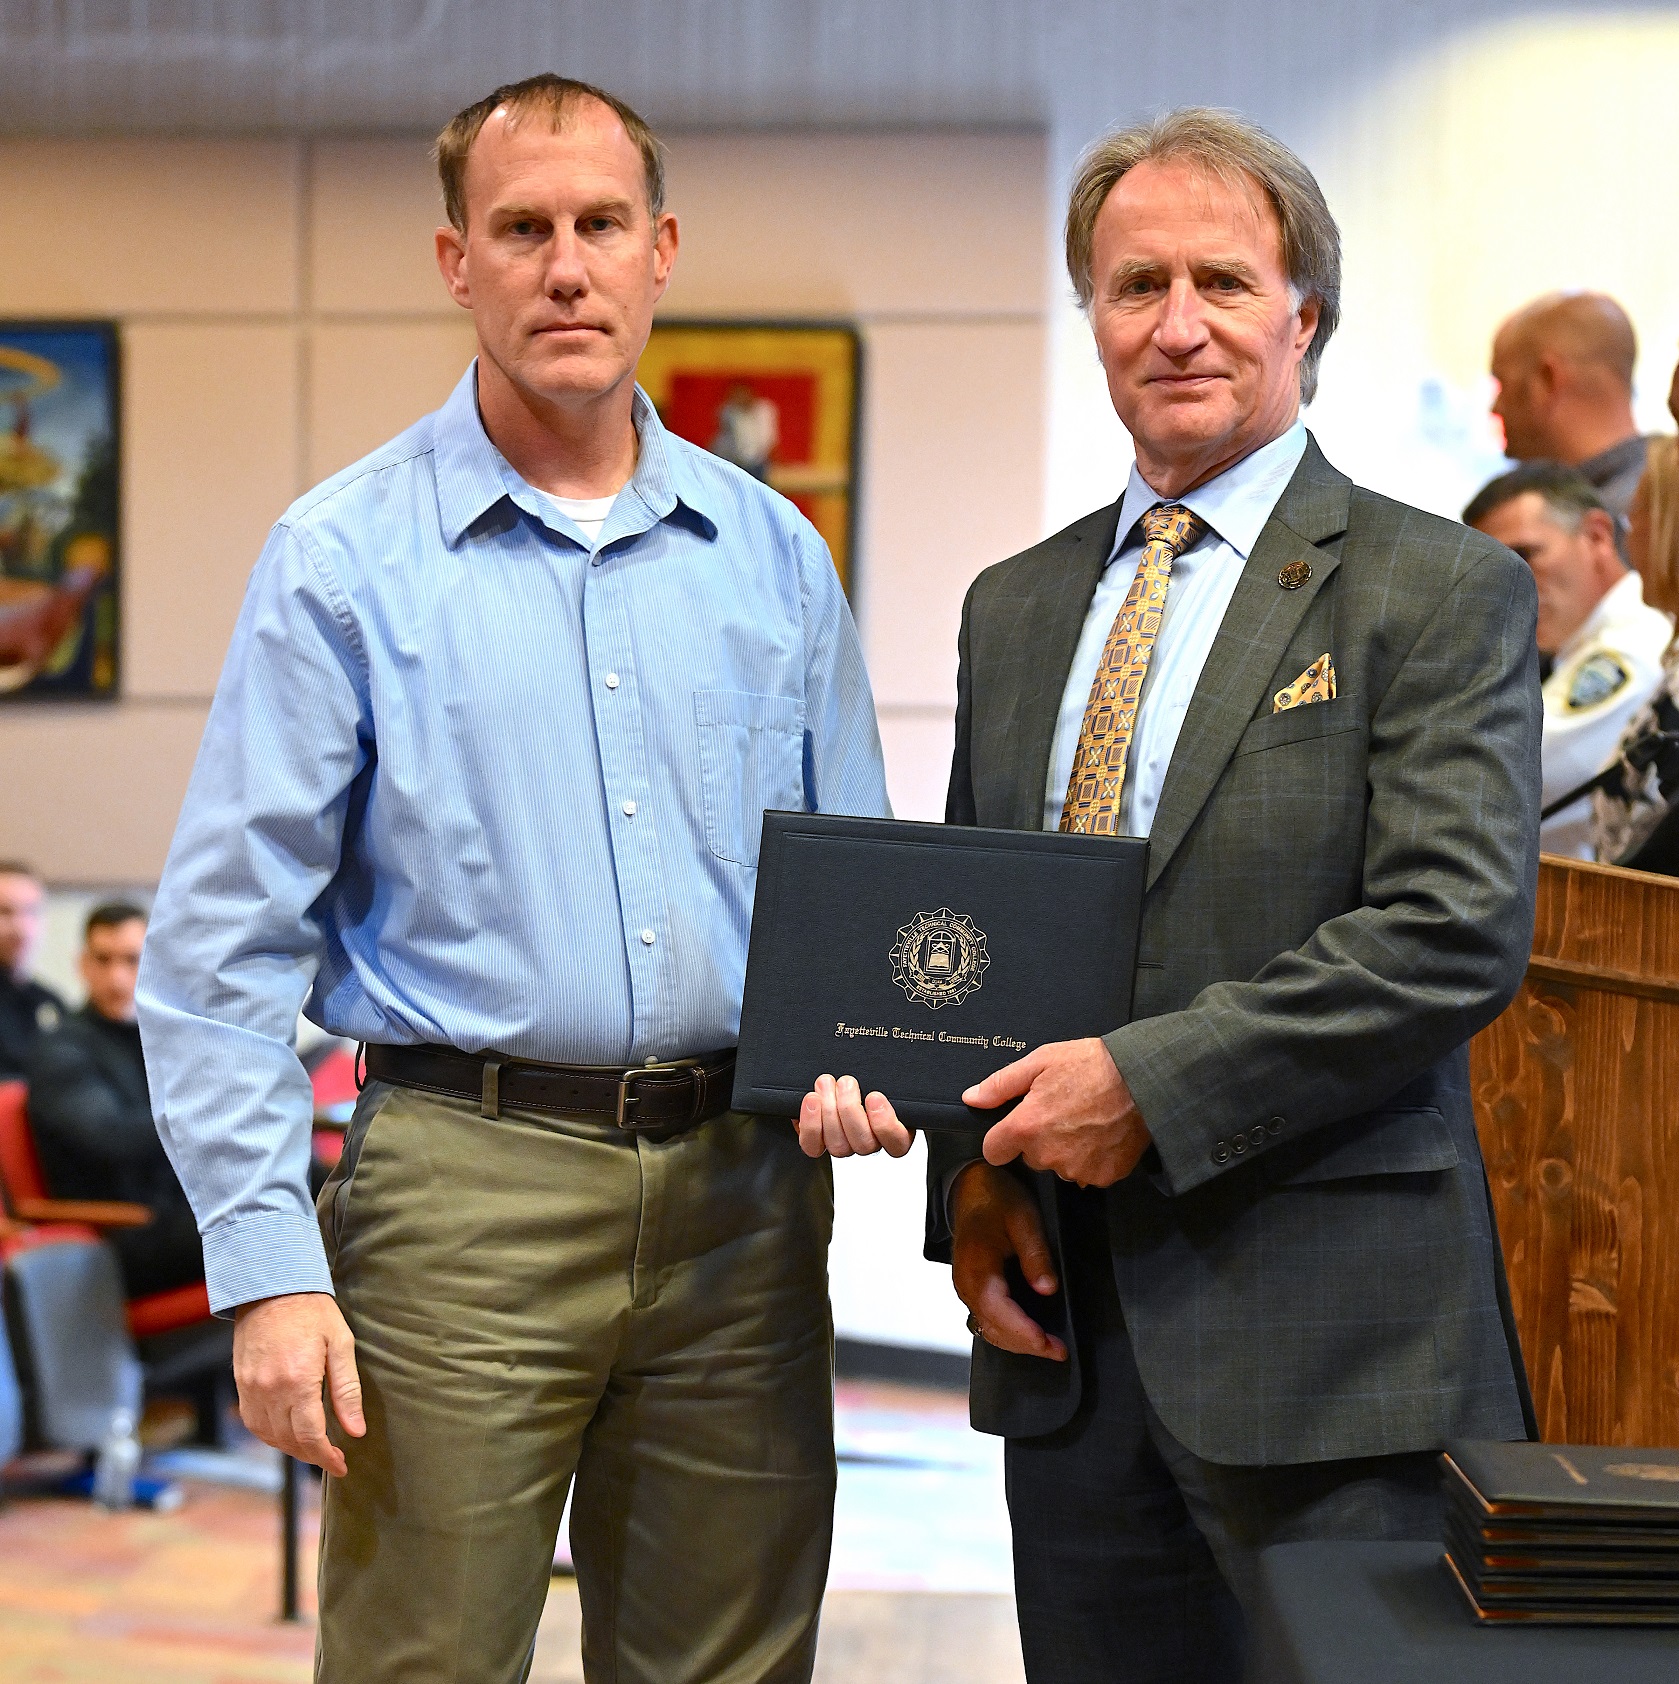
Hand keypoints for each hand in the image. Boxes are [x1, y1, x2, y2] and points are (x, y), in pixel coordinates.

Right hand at [233, 1291, 365, 1477]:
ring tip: (314, 1446)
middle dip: (313, 1455)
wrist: (273, 1287)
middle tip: (333, 1457)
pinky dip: (271, 1434)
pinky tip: (288, 1431)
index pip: (311, 1436)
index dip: (327, 1457)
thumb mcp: (341, 1345)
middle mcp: (270, 1390)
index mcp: (298, 1381)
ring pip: (269, 1436)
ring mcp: (251, 1388)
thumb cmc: (313, 1312)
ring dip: (291, 1448)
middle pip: (289, 1441)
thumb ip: (347, 1391)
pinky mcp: (241, 1383)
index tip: (341, 1465)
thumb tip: (356, 1430)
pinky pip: (253, 1422)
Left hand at [796, 1074, 913, 1158]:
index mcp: (895, 1130)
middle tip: (846, 1081)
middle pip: (863, 1144)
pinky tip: (812, 1100)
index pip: (897, 1143)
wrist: (841, 1076)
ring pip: (838, 1146)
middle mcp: (870, 1142)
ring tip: (826, 1082)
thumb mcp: (884, 1074)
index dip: (885, 1124)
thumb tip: (900, 1063)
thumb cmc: (870, 1075)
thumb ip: (891, 1077)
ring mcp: (845, 1145)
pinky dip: (810, 1124)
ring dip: (829, 1111)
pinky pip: (813, 1146)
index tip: (875, 1096)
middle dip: (850, 1109)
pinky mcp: (819, 1143)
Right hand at [949, 1163, 1065, 1360]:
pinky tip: (1030, 1333)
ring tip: (1050, 1347)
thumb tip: (1047, 1289)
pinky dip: (1008, 1331)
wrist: (971, 1188)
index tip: (1048, 1344)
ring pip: (989, 1328)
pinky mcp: (971, 1289)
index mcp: (976, 1267)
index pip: (997, 1311)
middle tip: (1059, 1351)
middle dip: (1026, 1344)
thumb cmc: (996, 1199)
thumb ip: (1035, 1254)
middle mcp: (965, 1284)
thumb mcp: (1024, 1218)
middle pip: (993, 1327)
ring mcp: (965, 1288)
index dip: (1023, 1332)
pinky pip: (987, 1319)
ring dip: (1018, 1342)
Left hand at [965, 1037, 1150, 1186]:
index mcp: (1026, 1128)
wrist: (1144, 1079)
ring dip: (1065, 1150)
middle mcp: (1047, 1156)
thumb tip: (971, 1098)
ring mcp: (1076, 1170)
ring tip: (1085, 1120)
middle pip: (1029, 1157)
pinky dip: (1091, 1158)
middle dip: (1038, 1139)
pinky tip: (1101, 1133)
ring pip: (1058, 1166)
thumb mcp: (1040, 1062)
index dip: (1003, 1137)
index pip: (993, 1151)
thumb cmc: (1091, 1065)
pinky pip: (1086, 1173)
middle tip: (1061, 1111)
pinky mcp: (1102, 1177)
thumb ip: (1000, 1085)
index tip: (1016, 1125)